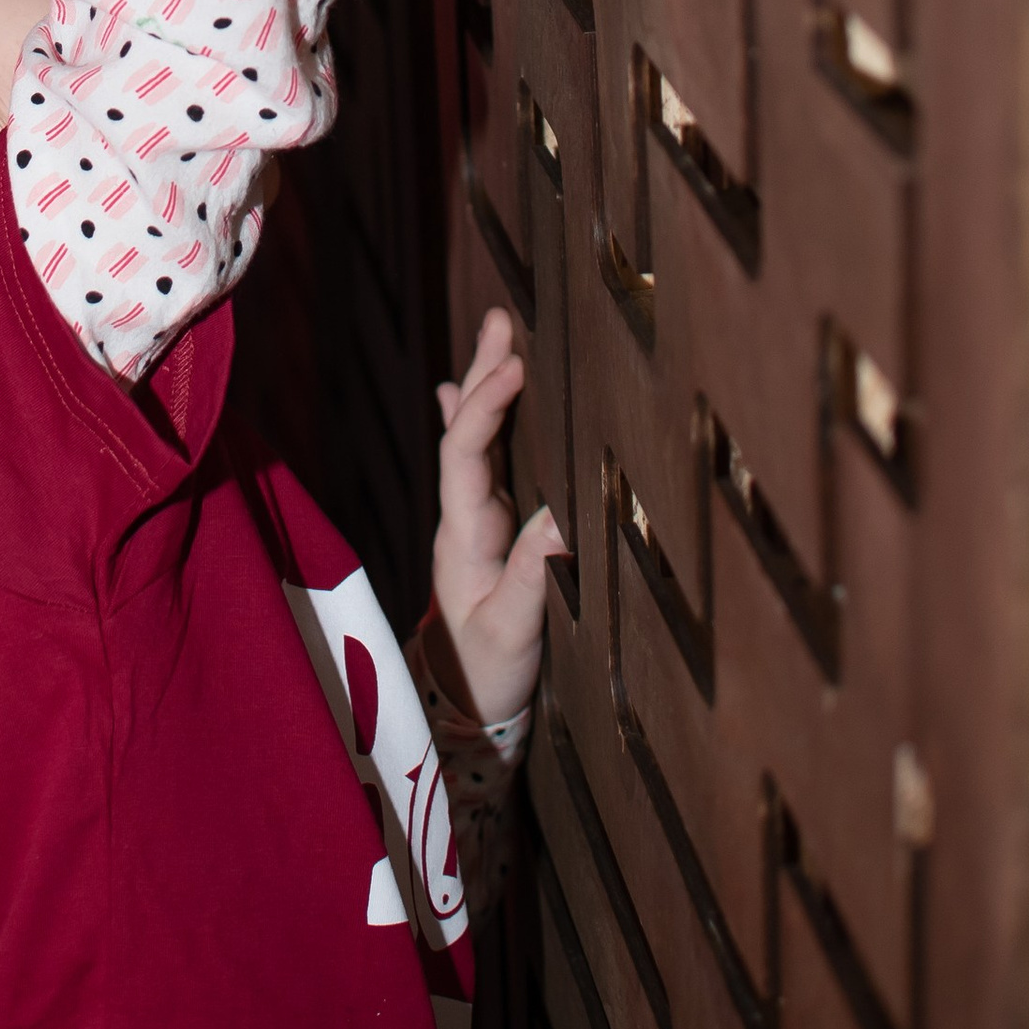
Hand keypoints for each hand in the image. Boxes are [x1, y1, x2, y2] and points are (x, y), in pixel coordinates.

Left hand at [430, 307, 565, 727]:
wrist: (464, 708)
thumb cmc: (488, 673)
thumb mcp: (515, 630)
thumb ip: (536, 574)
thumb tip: (566, 515)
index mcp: (462, 535)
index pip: (465, 455)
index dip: (486, 408)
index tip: (513, 367)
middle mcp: (463, 518)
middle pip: (465, 433)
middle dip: (484, 375)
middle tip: (501, 320)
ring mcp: (474, 522)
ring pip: (476, 442)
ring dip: (486, 388)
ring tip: (497, 336)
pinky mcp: (491, 532)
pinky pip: (485, 464)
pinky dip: (483, 424)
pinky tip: (466, 392)